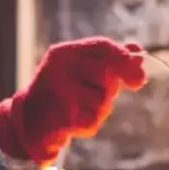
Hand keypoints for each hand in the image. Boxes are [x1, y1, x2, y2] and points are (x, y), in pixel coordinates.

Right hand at [0, 38, 148, 162]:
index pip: (103, 46)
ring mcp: (60, 91)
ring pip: (102, 99)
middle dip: (112, 86)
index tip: (139, 75)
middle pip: (106, 72)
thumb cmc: (59, 93)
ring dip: (100, 109)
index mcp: (63, 53)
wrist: (28, 121)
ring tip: (80, 108)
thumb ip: (107, 60)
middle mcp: (60, 68)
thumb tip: (138, 54)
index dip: (125, 58)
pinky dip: (89, 124)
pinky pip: (93, 119)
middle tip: (103, 95)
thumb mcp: (79, 71)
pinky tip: (74, 121)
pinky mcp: (63, 115)